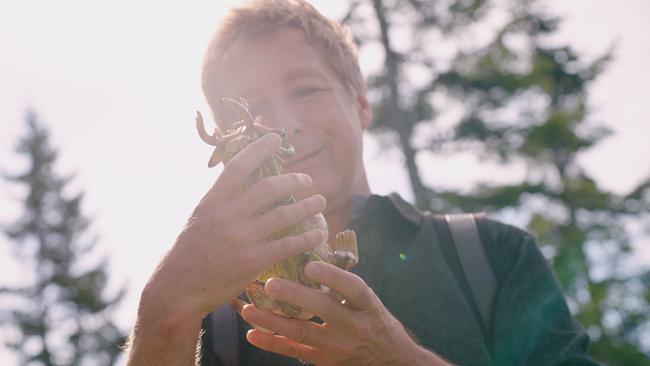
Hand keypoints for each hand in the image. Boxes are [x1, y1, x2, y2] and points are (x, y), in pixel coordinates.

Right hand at [140, 133, 326, 318]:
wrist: (179, 287)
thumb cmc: (190, 249)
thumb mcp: (200, 216)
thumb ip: (222, 198)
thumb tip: (244, 177)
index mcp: (213, 200)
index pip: (240, 165)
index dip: (260, 148)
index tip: (276, 138)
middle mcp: (228, 215)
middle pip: (270, 187)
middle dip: (294, 181)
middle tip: (306, 180)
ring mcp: (241, 239)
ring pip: (284, 215)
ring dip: (307, 206)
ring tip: (320, 201)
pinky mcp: (252, 262)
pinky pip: (287, 245)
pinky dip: (306, 237)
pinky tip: (318, 233)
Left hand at [240, 261, 450, 365]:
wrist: (390, 361)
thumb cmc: (373, 322)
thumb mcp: (369, 303)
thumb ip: (345, 285)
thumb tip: (312, 252)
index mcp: (368, 306)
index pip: (354, 288)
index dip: (332, 276)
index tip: (310, 265)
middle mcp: (354, 326)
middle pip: (324, 309)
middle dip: (295, 295)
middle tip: (270, 283)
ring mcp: (337, 346)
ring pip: (302, 332)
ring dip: (272, 320)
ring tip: (248, 309)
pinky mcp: (324, 361)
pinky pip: (294, 351)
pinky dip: (271, 343)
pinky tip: (252, 333)